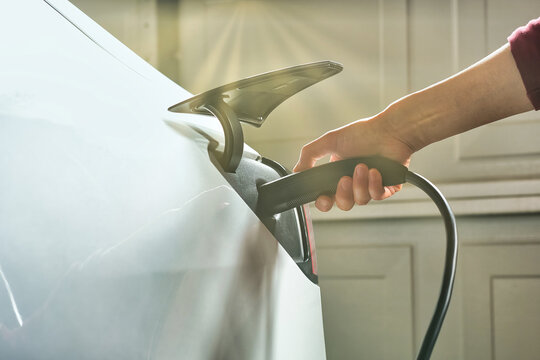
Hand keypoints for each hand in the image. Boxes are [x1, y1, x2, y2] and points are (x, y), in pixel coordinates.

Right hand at [293, 114, 413, 211]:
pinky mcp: (387, 187)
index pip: (327, 197)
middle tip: (344, 179)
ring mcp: (370, 186)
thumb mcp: (330, 141)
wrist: (390, 130)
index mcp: (338, 174)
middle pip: (343, 204)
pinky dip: (374, 185)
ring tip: (363, 167)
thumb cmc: (364, 133)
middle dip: (342, 194)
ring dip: (359, 184)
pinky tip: (375, 171)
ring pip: (360, 201)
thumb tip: (296, 171)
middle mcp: (354, 182)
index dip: (324, 202)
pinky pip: (377, 196)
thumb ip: (310, 155)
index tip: (323, 198)